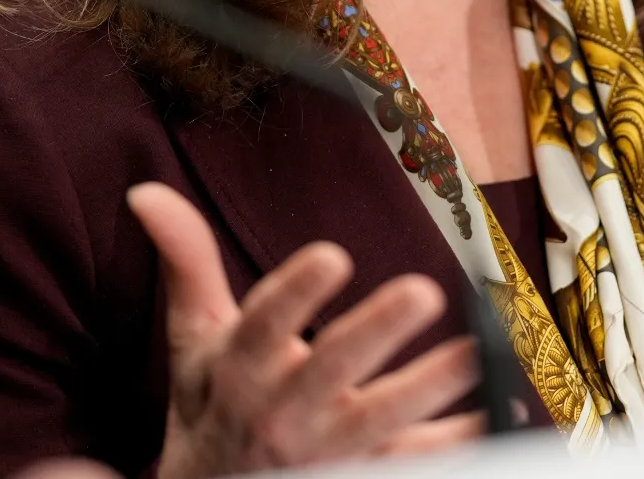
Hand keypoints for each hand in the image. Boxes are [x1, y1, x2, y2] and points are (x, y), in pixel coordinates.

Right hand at [128, 182, 482, 478]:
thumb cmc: (211, 407)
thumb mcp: (193, 341)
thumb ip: (186, 263)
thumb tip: (148, 192)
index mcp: (242, 365)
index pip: (263, 323)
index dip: (295, 292)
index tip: (332, 256)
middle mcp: (283, 408)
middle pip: (330, 369)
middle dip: (375, 332)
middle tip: (423, 292)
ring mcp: (326, 448)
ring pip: (380, 420)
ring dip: (427, 388)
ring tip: (473, 353)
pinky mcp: (362, 472)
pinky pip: (412, 459)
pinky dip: (452, 441)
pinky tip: (496, 413)